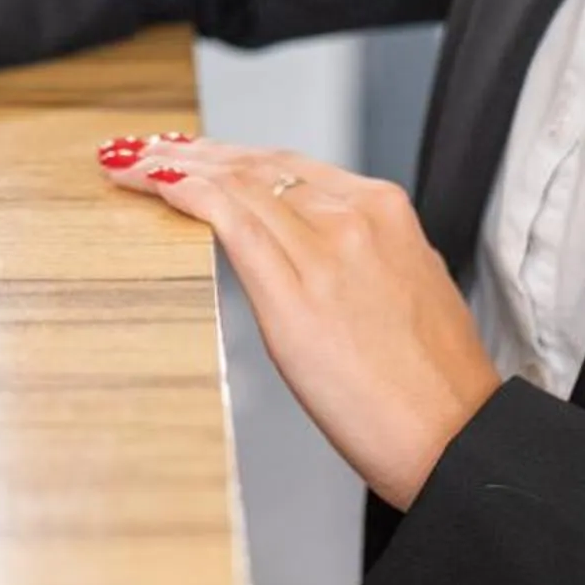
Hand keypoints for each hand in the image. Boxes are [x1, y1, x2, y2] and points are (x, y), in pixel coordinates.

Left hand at [103, 135, 501, 511]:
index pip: (289, 164)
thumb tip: (309, 254)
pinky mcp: (295, 292)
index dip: (232, 155)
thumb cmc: (432, 384)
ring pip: (234, 183)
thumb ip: (359, 257)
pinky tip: (153, 184)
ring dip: (172, 166)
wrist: (454, 436)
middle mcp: (356, 215)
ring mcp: (326, 248)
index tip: (195, 153)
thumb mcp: (406, 291)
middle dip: (193, 152)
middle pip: (255, 164)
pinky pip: (228, 220)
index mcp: (386, 211)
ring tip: (130, 163)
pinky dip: (185, 193)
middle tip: (146, 148)